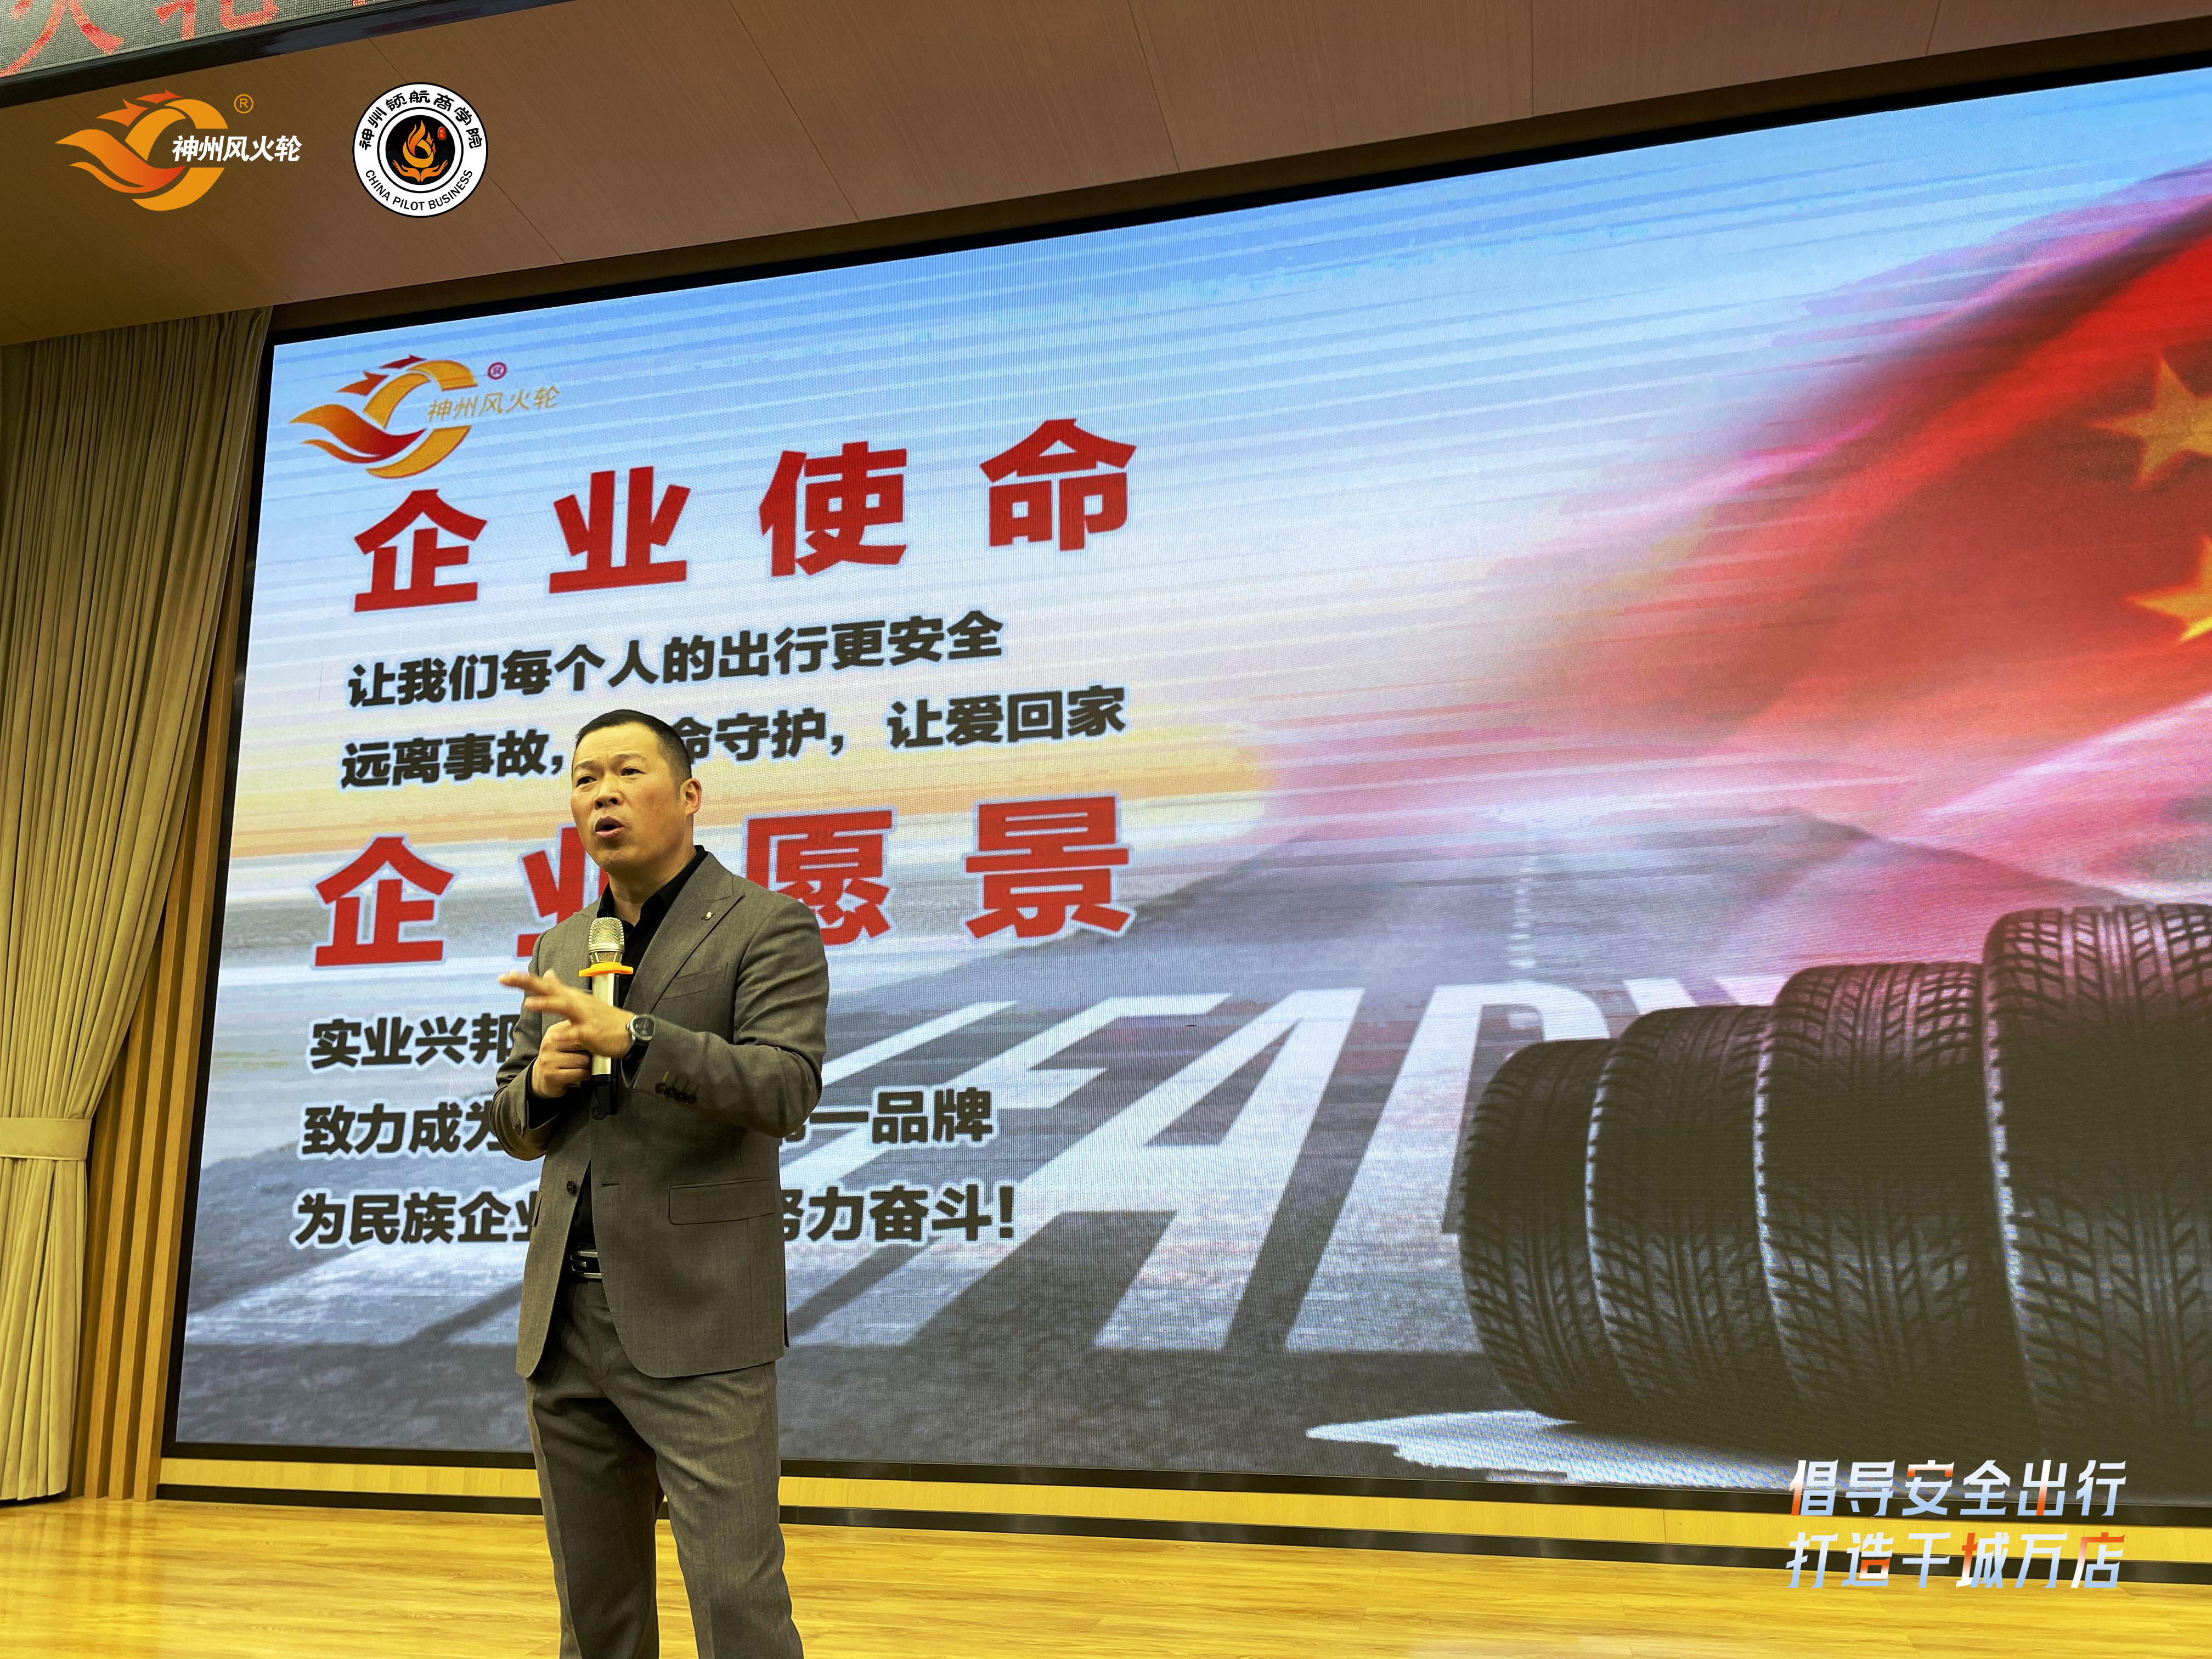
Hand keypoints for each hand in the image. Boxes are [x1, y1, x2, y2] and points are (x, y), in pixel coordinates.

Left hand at [502, 968, 634, 1072]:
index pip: (545, 985)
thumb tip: (547, 974)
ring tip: (528, 1003)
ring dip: (547, 1004)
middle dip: (529, 983)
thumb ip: (561, 988)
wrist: (629, 1032)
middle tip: (509, 978)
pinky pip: (577, 1034)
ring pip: (564, 1007)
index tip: (506, 976)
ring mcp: (584, 1017)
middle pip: (550, 989)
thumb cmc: (603, 1018)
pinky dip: (566, 1035)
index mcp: (571, 997)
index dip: (525, 980)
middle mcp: (576, 1003)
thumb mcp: (580, 1000)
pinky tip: (555, 1037)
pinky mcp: (591, 1032)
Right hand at [530, 1020, 592, 1098]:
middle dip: (590, 1052)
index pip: (578, 1028)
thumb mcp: (564, 1040)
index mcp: (554, 1032)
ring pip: (583, 1060)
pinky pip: (579, 1073)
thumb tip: (594, 1025)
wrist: (541, 1077)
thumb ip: (576, 1031)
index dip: (590, 1037)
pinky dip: (585, 1075)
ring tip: (583, 1066)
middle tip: (588, 1056)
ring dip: (588, 1065)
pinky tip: (582, 1074)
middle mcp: (549, 1044)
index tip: (595, 1041)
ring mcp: (549, 1060)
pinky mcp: (552, 1075)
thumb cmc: (558, 1058)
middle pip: (583, 1044)